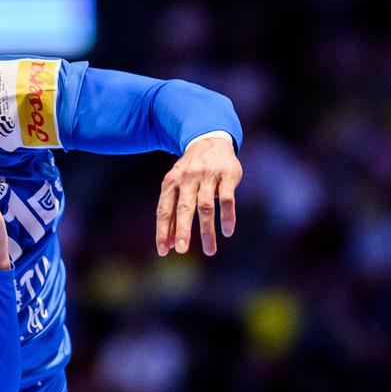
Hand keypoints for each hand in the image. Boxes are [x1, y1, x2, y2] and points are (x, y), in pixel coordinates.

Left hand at [154, 135, 241, 256]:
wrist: (210, 140)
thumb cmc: (191, 172)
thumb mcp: (177, 186)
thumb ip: (172, 213)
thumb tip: (169, 245)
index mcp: (172, 182)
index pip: (164, 209)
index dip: (163, 230)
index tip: (163, 251)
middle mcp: (188, 178)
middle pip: (184, 207)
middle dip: (182, 230)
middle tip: (182, 250)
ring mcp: (208, 175)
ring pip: (206, 206)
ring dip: (207, 230)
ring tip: (210, 250)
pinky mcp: (227, 175)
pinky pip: (227, 199)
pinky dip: (227, 217)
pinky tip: (228, 231)